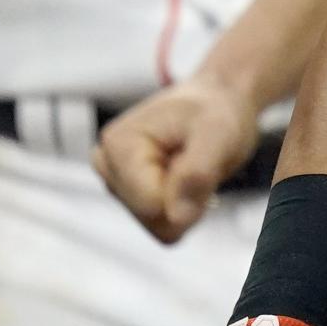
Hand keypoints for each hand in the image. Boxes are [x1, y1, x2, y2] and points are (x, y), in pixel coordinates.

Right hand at [94, 76, 260, 242]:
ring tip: (192, 164)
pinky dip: (182, 204)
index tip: (201, 160)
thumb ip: (197, 174)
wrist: (219, 100)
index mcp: (118, 145)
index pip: (150, 205)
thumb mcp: (219, 133)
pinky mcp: (130, 194)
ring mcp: (117, 182)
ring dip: (186, 200)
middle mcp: (107, 166)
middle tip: (199, 160)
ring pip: (157, 225)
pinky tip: (185, 176)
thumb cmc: (217, 110)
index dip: (186, 193)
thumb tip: (178, 218)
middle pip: (150, 218)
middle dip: (185, 197)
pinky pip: (162, 223)